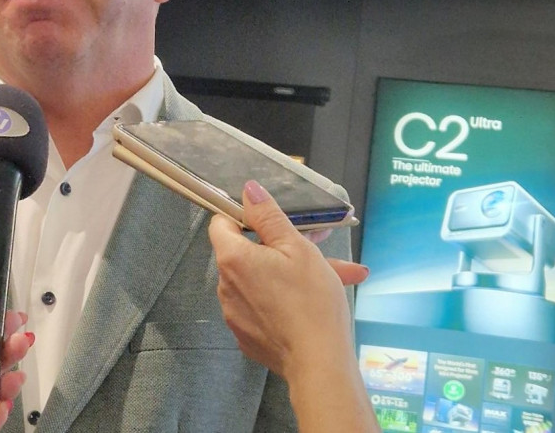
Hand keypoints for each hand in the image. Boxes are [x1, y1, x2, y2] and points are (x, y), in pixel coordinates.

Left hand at [208, 180, 366, 376]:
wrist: (320, 363)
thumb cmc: (311, 301)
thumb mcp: (296, 248)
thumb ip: (269, 216)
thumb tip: (248, 191)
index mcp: (232, 259)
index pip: (221, 223)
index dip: (243, 217)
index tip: (270, 221)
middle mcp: (225, 286)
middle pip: (245, 253)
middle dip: (280, 247)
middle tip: (318, 248)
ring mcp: (234, 314)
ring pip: (260, 281)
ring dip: (289, 274)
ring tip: (334, 276)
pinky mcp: (247, 336)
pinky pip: (262, 307)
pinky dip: (284, 300)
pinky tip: (316, 303)